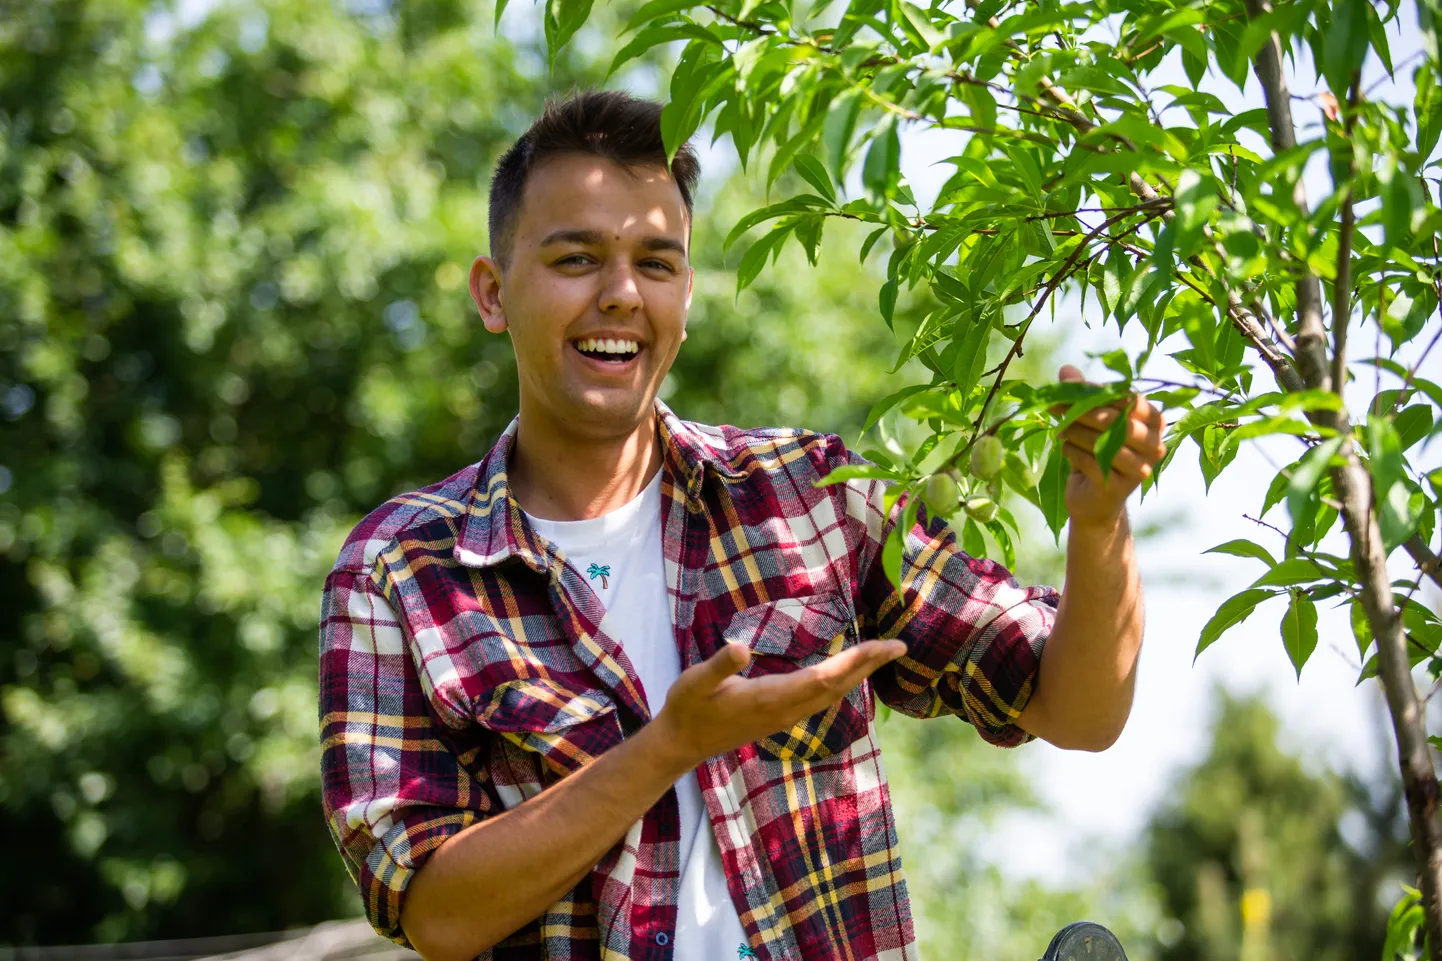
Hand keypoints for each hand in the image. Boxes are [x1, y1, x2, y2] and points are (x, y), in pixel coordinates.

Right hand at [652, 639, 906, 764]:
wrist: (682, 743)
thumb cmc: (687, 707)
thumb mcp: (695, 681)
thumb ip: (719, 665)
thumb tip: (740, 647)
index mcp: (771, 698)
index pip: (824, 677)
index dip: (856, 661)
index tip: (884, 646)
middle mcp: (786, 710)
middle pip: (838, 687)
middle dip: (869, 665)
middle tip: (899, 646)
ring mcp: (786, 717)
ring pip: (833, 695)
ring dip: (859, 674)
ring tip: (880, 654)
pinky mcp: (781, 718)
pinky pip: (822, 699)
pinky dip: (842, 682)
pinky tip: (846, 673)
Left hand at [1056, 365, 1166, 527]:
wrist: (1095, 499)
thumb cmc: (1097, 451)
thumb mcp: (1091, 419)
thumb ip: (1083, 394)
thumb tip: (1065, 369)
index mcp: (1155, 422)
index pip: (1129, 399)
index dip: (1098, 393)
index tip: (1070, 391)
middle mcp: (1155, 445)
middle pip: (1116, 421)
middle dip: (1081, 412)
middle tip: (1054, 407)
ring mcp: (1142, 468)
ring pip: (1104, 442)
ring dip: (1076, 433)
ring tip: (1060, 430)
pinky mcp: (1122, 487)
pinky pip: (1092, 462)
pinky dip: (1074, 453)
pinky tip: (1066, 449)